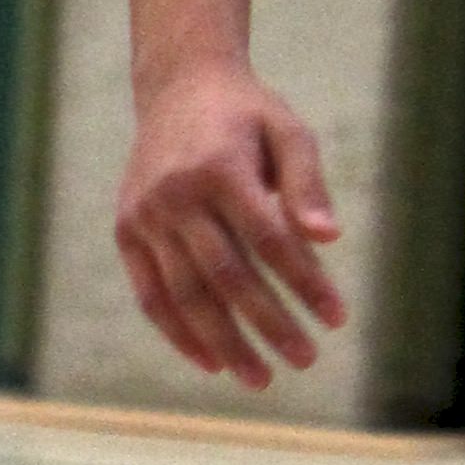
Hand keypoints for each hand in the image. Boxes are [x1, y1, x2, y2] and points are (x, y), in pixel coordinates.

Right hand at [115, 57, 345, 385]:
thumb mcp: (288, 132)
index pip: (269, 241)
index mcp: (220, 167)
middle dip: (268, 324)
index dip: (305, 283)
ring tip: (260, 377)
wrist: (178, 87)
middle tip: (306, 359)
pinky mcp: (126, 231)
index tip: (337, 318)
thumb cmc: (247, 115)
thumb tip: (330, 240)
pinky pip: (150, 294)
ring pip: (185, 294)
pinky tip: (212, 362)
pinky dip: (178, 333)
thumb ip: (308, 185)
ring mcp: (146, 215)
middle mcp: (176, 194)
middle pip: (227, 277)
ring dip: (224, 342)